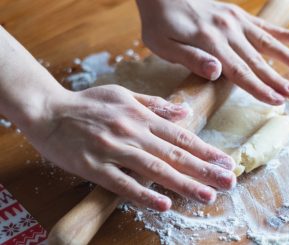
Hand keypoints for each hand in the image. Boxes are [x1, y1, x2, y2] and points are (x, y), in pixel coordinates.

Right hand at [28, 85, 235, 210]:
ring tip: (207, 195)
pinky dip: (144, 194)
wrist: (49, 110)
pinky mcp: (94, 167)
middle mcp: (132, 132)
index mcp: (140, 115)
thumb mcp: (123, 94)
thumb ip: (155, 105)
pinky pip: (123, 184)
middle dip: (204, 169)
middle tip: (229, 181)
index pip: (179, 135)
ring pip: (154, 169)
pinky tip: (164, 204)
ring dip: (183, 184)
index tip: (225, 161)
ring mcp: (114, 150)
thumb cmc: (88, 103)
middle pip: (174, 154)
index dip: (205, 149)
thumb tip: (184, 113)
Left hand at [136, 0, 288, 104]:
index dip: (258, 88)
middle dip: (278, 80)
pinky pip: (262, 24)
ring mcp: (234, 20)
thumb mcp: (164, 46)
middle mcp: (227, 30)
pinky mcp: (235, 14)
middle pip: (257, 60)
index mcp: (210, 42)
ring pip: (267, 42)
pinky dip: (282, 32)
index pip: (239, 71)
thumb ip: (191, 58)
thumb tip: (217, 72)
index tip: (277, 101)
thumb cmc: (159, 24)